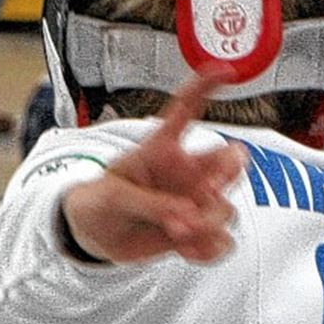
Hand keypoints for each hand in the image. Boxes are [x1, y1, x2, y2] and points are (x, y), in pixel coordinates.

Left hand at [61, 71, 246, 264]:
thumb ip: (149, 203)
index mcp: (162, 149)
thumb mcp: (112, 197)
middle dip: (229, 172)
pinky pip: (221, 242)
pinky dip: (208, 249)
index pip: (185, 110)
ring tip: (180, 233)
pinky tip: (187, 252)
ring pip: (226, 209)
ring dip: (209, 222)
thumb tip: (186, 217)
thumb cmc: (100, 202)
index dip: (204, 88)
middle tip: (209, 189)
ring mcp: (196, 203)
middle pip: (229, 161)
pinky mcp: (198, 233)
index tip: (224, 70)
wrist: (94, 237)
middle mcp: (188, 173)